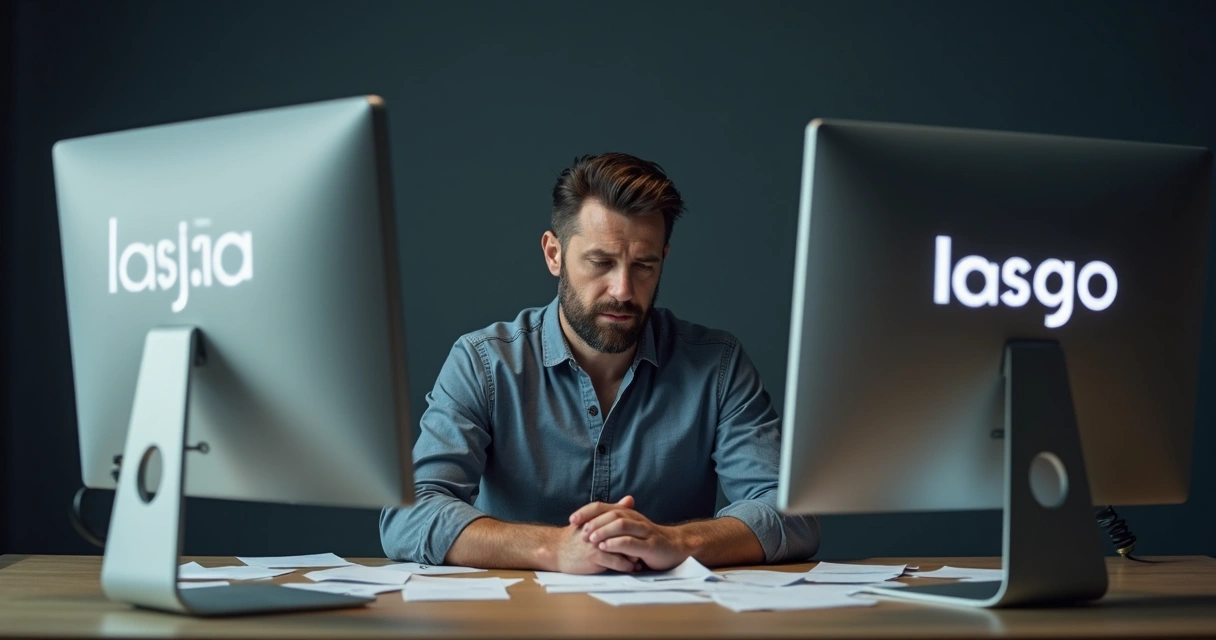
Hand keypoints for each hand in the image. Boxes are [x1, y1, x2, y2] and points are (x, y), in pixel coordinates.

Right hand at [550, 497, 638, 573]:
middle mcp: (598, 529)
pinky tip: (631, 568)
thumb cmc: (576, 536)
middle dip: (636, 541)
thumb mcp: (592, 519)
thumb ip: (612, 509)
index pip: (623, 518)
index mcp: (600, 517)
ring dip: (633, 555)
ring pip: (622, 548)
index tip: (644, 534)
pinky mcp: (594, 557)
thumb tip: (630, 499)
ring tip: (641, 560)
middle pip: (624, 533)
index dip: (635, 526)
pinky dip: (626, 566)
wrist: (556, 550)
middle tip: (646, 547)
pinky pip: (616, 562)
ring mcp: (596, 542)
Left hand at [569, 495, 689, 570]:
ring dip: (603, 530)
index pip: (603, 506)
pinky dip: (616, 543)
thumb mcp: (629, 531)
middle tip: (579, 531)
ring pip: (621, 524)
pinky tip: (605, 547)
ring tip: (590, 538)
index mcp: (628, 514)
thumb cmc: (649, 541)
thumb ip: (612, 525)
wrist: (676, 547)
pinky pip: (631, 542)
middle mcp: (635, 519)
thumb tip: (588, 523)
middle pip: (611, 513)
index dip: (586, 512)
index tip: (571, 520)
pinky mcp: (650, 545)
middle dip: (593, 521)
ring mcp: (644, 531)